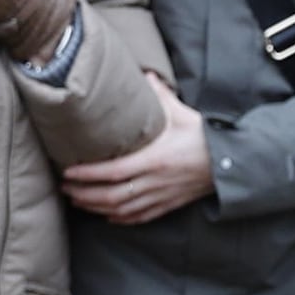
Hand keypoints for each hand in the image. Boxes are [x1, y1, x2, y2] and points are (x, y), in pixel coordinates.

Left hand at [62, 89, 217, 223]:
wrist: (229, 163)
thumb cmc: (203, 137)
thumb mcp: (181, 114)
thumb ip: (159, 96)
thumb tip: (145, 75)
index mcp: (155, 159)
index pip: (113, 171)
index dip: (88, 174)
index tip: (68, 172)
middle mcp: (154, 182)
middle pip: (111, 196)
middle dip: (84, 193)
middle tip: (64, 187)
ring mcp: (160, 197)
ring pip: (121, 210)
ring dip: (95, 207)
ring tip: (76, 200)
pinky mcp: (167, 205)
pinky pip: (138, 217)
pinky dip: (119, 218)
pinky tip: (106, 215)